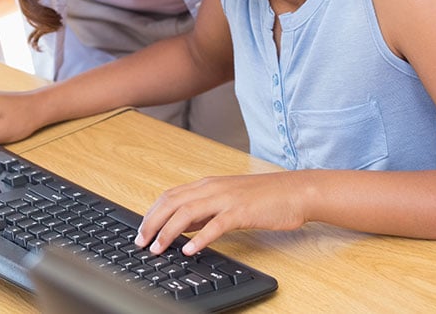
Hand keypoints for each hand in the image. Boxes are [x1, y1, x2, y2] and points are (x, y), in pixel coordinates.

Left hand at [136, 172, 307, 254]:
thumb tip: (181, 227)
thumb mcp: (227, 200)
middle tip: (141, 242)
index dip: (151, 213)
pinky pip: (215, 225)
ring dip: (168, 232)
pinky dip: (200, 238)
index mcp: (207, 185)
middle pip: (172, 203)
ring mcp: (226, 199)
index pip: (170, 196)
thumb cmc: (264, 198)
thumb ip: (204, 211)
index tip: (141, 231)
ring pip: (187, 212)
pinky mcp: (241, 212)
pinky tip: (190, 250)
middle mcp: (212, 188)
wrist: (295, 191)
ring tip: (158, 248)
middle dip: (152, 223)